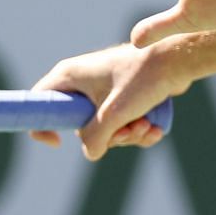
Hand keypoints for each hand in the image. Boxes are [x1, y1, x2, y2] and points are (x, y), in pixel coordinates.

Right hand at [29, 43, 180, 160]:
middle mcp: (81, 82)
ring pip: (105, 128)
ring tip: (147, 126)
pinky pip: (121, 123)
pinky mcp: (121, 96)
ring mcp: (101, 90)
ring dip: (128, 135)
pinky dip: (137, 130)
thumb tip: (91, 153)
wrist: (177, 61)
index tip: (59, 142)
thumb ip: (97, 137)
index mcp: (69, 76)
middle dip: (108, 137)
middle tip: (127, 132)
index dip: (42, 125)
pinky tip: (154, 128)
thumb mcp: (115, 112)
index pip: (38, 102)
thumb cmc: (143, 77)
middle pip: (80, 125)